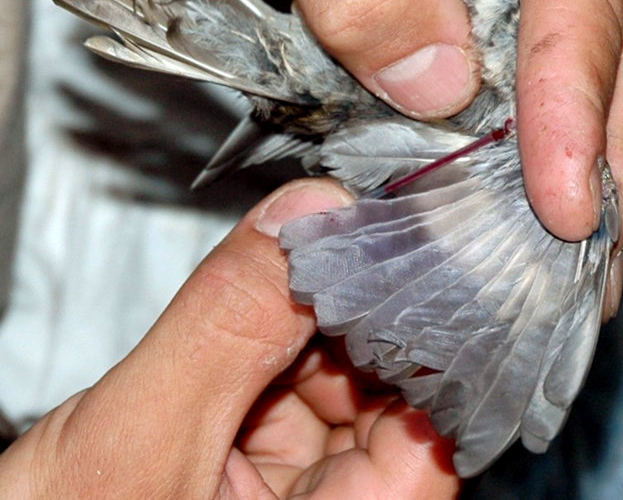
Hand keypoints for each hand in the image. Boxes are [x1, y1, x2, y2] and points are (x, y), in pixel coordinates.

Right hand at [0, 180, 459, 497]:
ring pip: (339, 392)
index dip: (416, 340)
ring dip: (306, 330)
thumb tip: (308, 213)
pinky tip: (243, 327)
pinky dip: (271, 351)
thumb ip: (225, 327)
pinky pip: (290, 398)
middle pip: (386, 405)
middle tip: (319, 253)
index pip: (428, 438)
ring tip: (265, 293)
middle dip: (348, 324)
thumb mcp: (132, 445)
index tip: (390, 259)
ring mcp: (291, 499)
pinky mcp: (251, 475)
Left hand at [178, 0, 622, 314]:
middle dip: (614, 158)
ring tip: (577, 257)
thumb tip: (435, 86)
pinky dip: (559, 143)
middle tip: (587, 261)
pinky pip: (569, 71)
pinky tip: (543, 202)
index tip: (565, 206)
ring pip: (618, 65)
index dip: (575, 108)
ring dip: (599, 164)